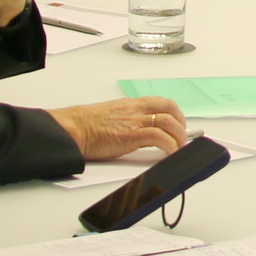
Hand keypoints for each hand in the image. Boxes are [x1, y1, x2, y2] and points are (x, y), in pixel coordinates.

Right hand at [50, 94, 189, 160]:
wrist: (73, 129)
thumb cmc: (86, 125)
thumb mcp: (112, 116)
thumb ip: (127, 120)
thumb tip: (138, 131)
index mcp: (131, 104)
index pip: (161, 102)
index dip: (175, 113)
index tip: (179, 124)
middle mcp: (135, 110)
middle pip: (170, 109)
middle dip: (181, 124)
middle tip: (183, 137)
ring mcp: (134, 121)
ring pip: (168, 122)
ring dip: (179, 136)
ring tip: (179, 147)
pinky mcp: (130, 135)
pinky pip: (158, 137)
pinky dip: (169, 145)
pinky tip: (171, 153)